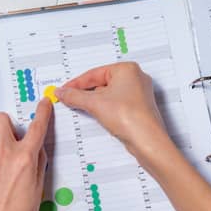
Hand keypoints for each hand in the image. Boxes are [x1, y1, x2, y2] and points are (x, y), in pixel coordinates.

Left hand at [0, 98, 51, 210]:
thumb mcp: (38, 189)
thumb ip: (37, 162)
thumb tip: (35, 146)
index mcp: (24, 160)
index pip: (37, 126)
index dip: (42, 111)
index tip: (43, 104)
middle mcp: (2, 154)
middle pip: (2, 118)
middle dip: (9, 124)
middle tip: (12, 136)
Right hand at [54, 62, 171, 165]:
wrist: (147, 140)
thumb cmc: (131, 117)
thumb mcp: (94, 103)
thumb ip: (74, 96)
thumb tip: (64, 92)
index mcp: (127, 69)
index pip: (94, 73)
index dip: (76, 83)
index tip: (65, 90)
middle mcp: (135, 78)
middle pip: (101, 82)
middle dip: (85, 92)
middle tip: (70, 98)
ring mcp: (138, 93)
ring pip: (108, 94)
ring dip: (94, 101)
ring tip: (82, 107)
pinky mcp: (138, 107)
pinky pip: (115, 103)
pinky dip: (104, 108)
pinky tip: (97, 114)